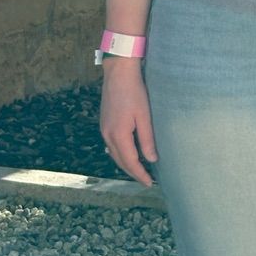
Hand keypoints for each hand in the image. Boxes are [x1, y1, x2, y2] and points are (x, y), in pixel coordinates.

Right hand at [100, 61, 157, 185]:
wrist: (118, 73)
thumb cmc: (134, 91)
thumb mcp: (144, 115)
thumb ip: (147, 139)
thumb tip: (152, 159)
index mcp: (119, 135)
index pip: (130, 161)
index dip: (140, 174)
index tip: (149, 183)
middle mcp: (108, 135)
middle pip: (120, 161)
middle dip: (132, 172)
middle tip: (145, 179)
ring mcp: (104, 129)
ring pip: (114, 154)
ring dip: (125, 163)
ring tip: (138, 169)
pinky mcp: (104, 123)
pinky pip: (112, 145)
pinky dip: (120, 153)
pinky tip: (128, 152)